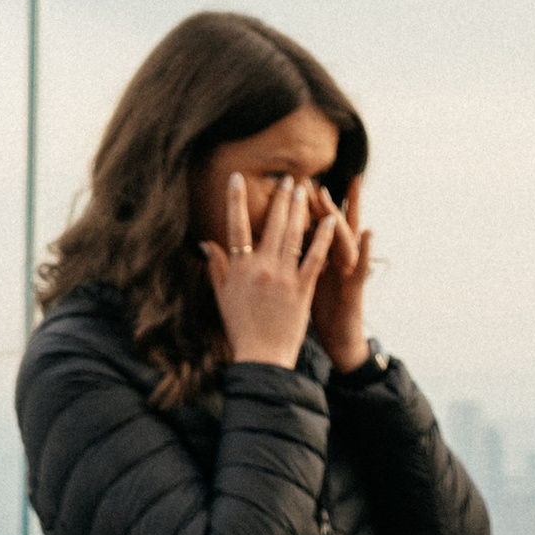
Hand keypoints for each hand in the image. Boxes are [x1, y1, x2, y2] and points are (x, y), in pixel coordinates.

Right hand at [203, 169, 340, 368]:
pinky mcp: (302, 288)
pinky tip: (330, 220)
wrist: (262, 357)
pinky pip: (314, 257)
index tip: (236, 178)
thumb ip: (215, 267)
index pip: (235, 226)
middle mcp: (261, 267)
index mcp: (239, 268)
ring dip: (300, 209)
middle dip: (279, 198)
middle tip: (287, 178)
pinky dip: (322, 237)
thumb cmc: (240, 328)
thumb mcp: (222, 297)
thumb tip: (205, 243)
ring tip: (305, 189)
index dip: (235, 200)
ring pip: (293, 234)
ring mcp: (283, 277)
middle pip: (271, 224)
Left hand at [309, 172, 374, 374]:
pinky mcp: (355, 286)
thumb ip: (293, 261)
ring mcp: (347, 270)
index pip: (312, 226)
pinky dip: (365, 249)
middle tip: (313, 178)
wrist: (341, 340)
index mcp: (320, 258)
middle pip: (331, 224)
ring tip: (329, 196)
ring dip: (337, 216)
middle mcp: (336, 258)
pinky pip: (361, 265)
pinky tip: (368, 232)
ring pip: (344, 238)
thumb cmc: (319, 312)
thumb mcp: (304, 283)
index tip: (295, 184)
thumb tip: (275, 245)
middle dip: (322, 202)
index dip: (306, 207)